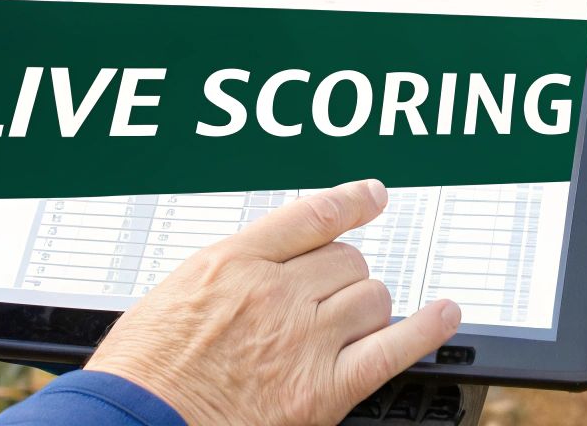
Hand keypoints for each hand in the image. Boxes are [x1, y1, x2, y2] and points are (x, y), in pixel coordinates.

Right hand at [87, 180, 461, 425]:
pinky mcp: (323, 389)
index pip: (314, 216)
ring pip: (372, 298)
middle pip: (348, 261)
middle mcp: (276, 294)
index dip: (352, 202)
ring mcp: (304, 340)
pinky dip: (428, 329)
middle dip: (344, 277)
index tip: (372, 196)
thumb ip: (232, 273)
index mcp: (234, 263)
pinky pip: (395, 347)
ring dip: (367, 309)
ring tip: (351, 326)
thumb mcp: (175, 296)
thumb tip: (270, 263)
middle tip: (328, 298)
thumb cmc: (141, 374)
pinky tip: (444, 315)